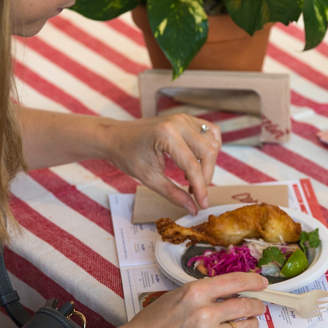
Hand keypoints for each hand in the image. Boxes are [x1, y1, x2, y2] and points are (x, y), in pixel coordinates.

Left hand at [104, 114, 220, 214]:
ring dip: (208, 164)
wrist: (115, 137)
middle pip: (208, 152)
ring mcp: (184, 118)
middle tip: (195, 193)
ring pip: (212, 143)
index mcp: (166, 135)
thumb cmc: (127, 155)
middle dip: (206, 177)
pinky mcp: (187, 119)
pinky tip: (197, 161)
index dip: (200, 187)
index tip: (203, 204)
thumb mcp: (148, 178)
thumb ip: (173, 193)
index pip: (192, 165)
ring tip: (191, 178)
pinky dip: (210, 148)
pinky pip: (210, 132)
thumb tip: (193, 209)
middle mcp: (179, 122)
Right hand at [109, 272, 266, 327]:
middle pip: (246, 306)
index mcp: (194, 292)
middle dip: (256, 306)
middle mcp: (203, 313)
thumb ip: (202, 293)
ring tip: (247, 324)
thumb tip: (231, 292)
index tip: (263, 283)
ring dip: (250, 325)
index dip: (254, 281)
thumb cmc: (151, 323)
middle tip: (257, 306)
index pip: (235, 282)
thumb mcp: (175, 296)